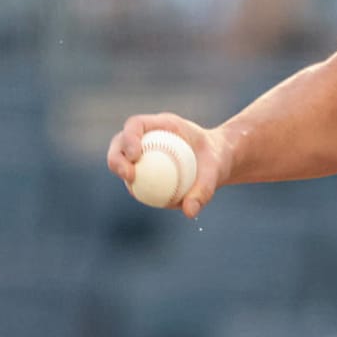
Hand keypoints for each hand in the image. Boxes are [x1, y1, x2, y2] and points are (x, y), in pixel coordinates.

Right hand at [106, 113, 230, 218]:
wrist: (219, 162)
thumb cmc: (218, 160)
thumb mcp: (217, 171)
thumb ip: (205, 189)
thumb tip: (190, 212)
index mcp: (164, 125)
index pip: (137, 124)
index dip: (129, 137)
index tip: (136, 156)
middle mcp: (149, 135)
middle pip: (120, 141)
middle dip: (117, 157)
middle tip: (129, 175)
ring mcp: (143, 150)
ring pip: (121, 159)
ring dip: (121, 172)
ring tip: (133, 189)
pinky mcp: (143, 165)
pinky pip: (134, 176)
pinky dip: (135, 185)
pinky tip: (143, 197)